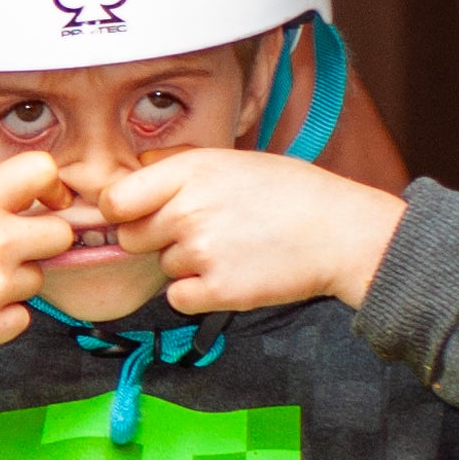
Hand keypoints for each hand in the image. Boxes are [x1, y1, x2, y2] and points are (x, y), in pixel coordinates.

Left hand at [101, 148, 403, 312]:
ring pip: (162, 267)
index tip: (138, 216)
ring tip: (233, 247)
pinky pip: (179, 298)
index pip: (114, 202)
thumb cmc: (288, 193)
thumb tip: (122, 182)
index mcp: (189, 172)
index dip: (121, 213)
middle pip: (132, 238)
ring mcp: (202, 252)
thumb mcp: (230, 161)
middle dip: (157, 238)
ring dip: (187, 264)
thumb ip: (175, 171)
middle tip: (204, 230)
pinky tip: (231, 274)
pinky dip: (198, 293)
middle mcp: (188, 211)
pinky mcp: (218, 290)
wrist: (344, 232)